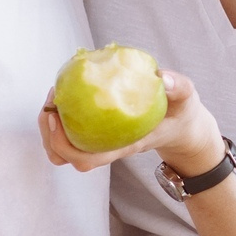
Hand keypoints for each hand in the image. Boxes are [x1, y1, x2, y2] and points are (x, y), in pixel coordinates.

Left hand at [39, 69, 226, 177]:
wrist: (182, 126)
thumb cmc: (181, 114)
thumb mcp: (187, 99)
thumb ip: (178, 87)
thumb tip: (161, 77)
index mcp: (125, 146)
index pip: (88, 158)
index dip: (64, 143)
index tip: (56, 115)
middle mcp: (108, 148)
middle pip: (65, 157)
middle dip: (48, 132)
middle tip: (52, 99)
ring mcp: (101, 142)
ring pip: (61, 150)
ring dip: (48, 127)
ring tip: (54, 97)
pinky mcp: (98, 132)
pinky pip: (69, 132)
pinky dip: (59, 117)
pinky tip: (66, 93)